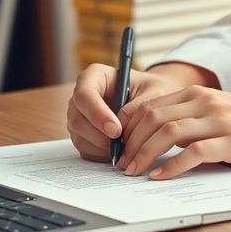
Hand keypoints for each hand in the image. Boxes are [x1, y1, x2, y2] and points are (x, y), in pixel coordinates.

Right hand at [67, 64, 192, 161]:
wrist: (153, 101)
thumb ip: (137, 108)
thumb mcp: (153, 93)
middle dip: (100, 135)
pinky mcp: (83, 135)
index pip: (84, 94)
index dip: (97, 113)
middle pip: (77, 118)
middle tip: (122, 145)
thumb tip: (122, 127)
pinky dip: (102, 155)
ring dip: (102, 147)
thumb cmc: (152, 91)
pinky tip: (120, 152)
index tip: (116, 129)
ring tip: (125, 149)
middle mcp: (82, 96)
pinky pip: (86, 150)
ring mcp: (79, 116)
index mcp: (95, 76)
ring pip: (80, 136)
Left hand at [117, 87, 230, 179]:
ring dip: (143, 154)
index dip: (126, 126)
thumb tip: (159, 142)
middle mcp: (204, 102)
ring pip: (166, 133)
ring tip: (133, 173)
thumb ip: (193, 120)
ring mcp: (218, 120)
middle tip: (120, 165)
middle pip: (151, 118)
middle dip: (129, 143)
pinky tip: (160, 177)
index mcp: (197, 94)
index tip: (117, 146)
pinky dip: (171, 166)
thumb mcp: (221, 114)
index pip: (148, 105)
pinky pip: (193, 152)